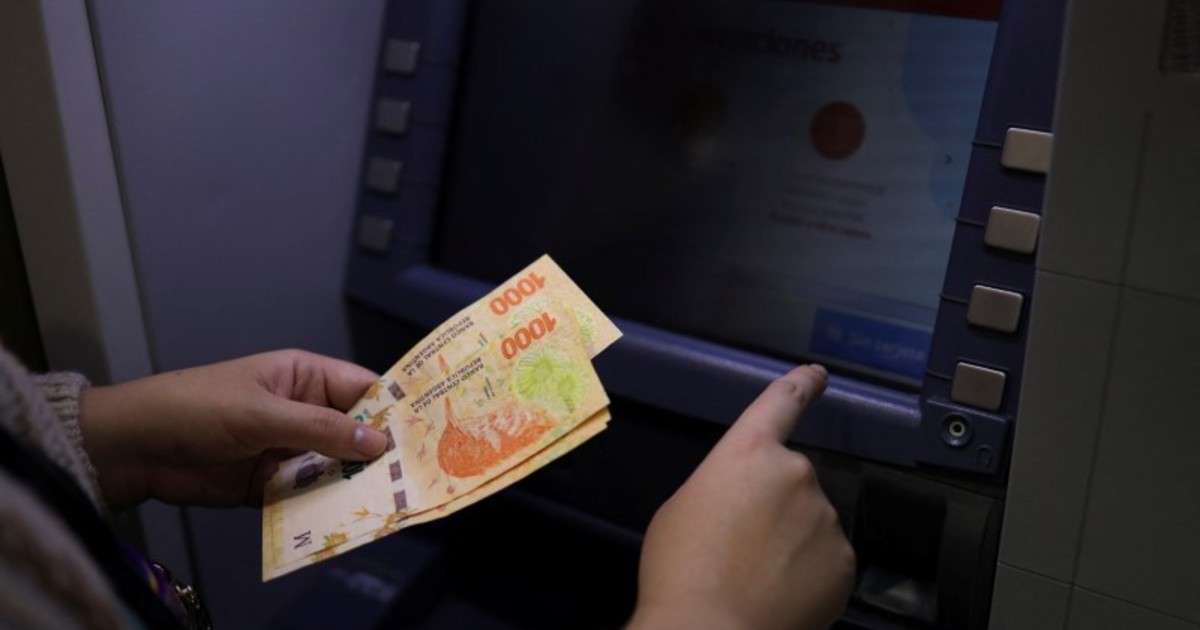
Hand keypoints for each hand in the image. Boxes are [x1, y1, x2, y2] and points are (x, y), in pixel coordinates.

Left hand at [79, 349, 387, 509]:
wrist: (134, 449)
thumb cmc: (197, 409)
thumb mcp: (263, 414)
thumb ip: (321, 430)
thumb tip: (379, 441)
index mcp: (304, 378)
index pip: (363, 389)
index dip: (395, 407)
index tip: (429, 430)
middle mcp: (303, 412)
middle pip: (355, 432)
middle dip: (380, 452)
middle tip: (417, 475)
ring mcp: (288, 450)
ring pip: (335, 467)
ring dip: (355, 483)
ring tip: (391, 501)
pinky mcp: (271, 485)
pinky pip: (309, 495)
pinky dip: (325, 506)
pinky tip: (349, 519)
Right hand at [628, 365, 854, 629]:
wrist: (711, 629)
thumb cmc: (680, 569)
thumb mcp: (683, 509)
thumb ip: (722, 488)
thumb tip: (742, 503)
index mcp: (748, 453)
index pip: (780, 404)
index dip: (801, 385)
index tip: (817, 375)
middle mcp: (795, 473)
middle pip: (790, 482)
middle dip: (774, 508)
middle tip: (742, 546)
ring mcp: (824, 517)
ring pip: (810, 523)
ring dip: (792, 542)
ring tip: (756, 577)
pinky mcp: (843, 560)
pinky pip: (827, 559)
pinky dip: (809, 574)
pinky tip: (779, 594)